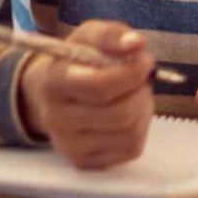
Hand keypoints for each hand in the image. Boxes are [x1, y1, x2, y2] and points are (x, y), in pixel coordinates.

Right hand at [16, 21, 154, 168]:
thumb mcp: (91, 36)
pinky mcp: (85, 161)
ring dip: (143, 108)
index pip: (99, 87)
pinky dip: (140, 128)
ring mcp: (69, 145)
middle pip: (120, 114)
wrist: (54, 93)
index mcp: (55, 82)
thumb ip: (113, 35)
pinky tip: (129, 113)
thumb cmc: (78, 60)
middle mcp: (57, 118)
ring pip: (130, 132)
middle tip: (141, 78)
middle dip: (141, 91)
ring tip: (133, 93)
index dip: (131, 73)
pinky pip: (131, 149)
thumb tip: (136, 44)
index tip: (144, 61)